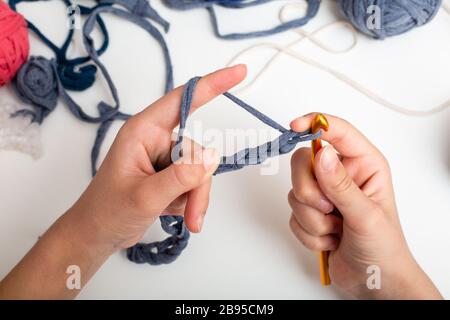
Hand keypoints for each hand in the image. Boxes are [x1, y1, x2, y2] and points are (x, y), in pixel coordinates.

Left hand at [0, 65, 246, 298]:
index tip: (239, 72)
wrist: (98, 236)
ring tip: (186, 219)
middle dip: (198, 184)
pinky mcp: (170, 175)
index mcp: (143, 131)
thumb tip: (213, 157)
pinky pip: (195, 182)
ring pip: (199, 170)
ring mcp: (164, 159)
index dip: (212, 85)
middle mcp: (156, 140)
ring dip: (196, 197)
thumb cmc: (108, 212)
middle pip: (197, 151)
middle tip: (192, 213)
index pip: (182, 100)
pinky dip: (191, 201)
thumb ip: (180, 176)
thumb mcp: (145, 196)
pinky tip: (174, 213)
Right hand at [288, 114, 441, 298]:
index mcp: (363, 164)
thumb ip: (342, 186)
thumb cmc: (383, 246)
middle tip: (330, 209)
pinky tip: (330, 240)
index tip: (294, 127)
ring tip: (337, 231)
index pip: (336, 132)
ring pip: (295, 192)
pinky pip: (292, 215)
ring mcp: (323, 194)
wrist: (373, 280)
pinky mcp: (309, 213)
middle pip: (303, 162)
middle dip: (310, 191)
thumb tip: (322, 155)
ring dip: (314, 219)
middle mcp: (340, 174)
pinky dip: (309, 233)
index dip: (314, 124)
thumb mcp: (366, 215)